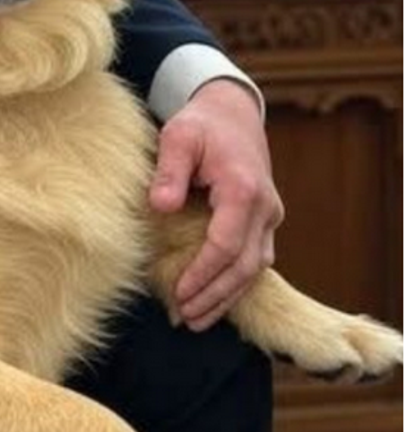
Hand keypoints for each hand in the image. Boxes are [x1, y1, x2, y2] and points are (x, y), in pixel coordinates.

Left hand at [148, 78, 283, 330]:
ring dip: (228, 296)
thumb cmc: (201, 124)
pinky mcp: (264, 221)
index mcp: (244, 190)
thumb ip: (169, 171)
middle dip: (216, 295)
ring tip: (197, 319)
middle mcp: (265, 208)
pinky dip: (235, 282)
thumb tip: (161, 205)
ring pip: (255, 268)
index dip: (203, 273)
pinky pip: (254, 259)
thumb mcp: (178, 137)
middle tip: (187, 319)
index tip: (180, 293)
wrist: (232, 113)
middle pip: (245, 265)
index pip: (226, 245)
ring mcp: (269, 216)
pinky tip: (213, 298)